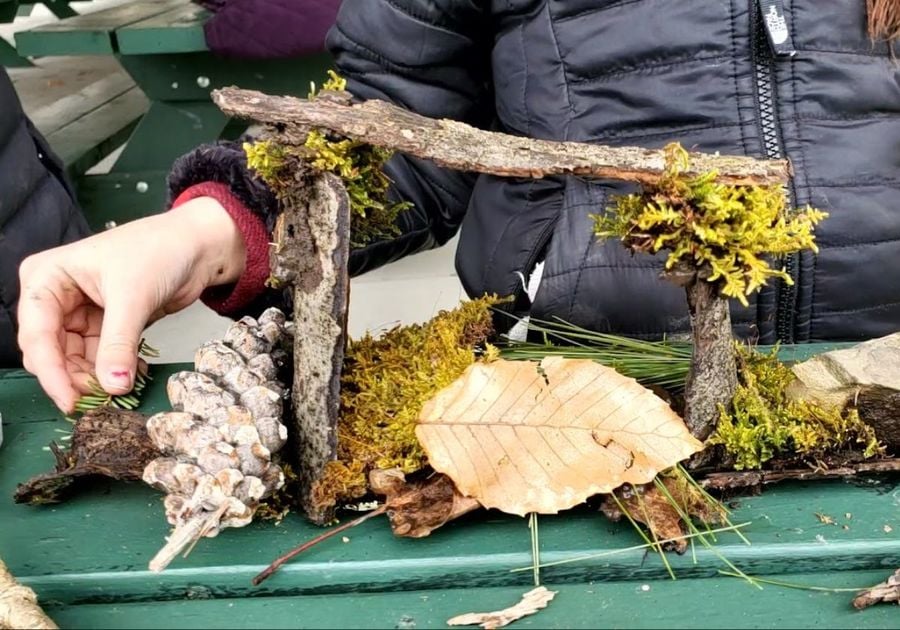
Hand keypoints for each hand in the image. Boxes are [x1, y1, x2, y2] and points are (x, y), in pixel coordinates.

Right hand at [17, 197, 245, 412]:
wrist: (196, 245)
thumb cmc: (159, 250)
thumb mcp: (133, 298)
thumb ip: (118, 345)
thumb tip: (112, 386)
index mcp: (47, 277)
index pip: (37, 333)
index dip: (51, 371)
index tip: (69, 401)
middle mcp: (56, 296)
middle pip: (51, 351)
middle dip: (73, 377)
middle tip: (100, 399)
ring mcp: (79, 311)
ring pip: (74, 359)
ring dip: (95, 378)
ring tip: (121, 389)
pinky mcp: (105, 324)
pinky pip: (98, 357)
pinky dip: (113, 371)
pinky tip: (132, 376)